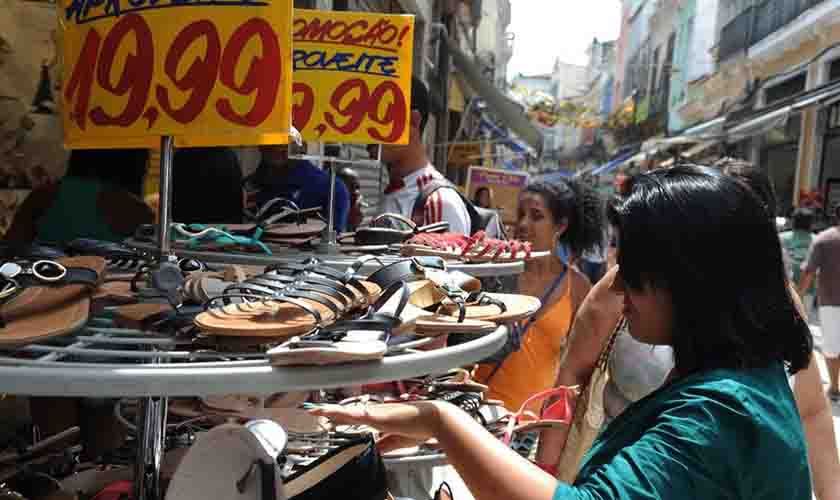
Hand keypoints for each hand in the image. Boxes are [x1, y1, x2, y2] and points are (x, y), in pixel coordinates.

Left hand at [308, 400, 442, 441]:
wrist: (434, 419)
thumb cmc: (420, 426)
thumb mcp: (398, 440)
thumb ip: (385, 444)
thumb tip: (375, 448)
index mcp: (380, 417)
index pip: (355, 416)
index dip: (340, 416)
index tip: (327, 415)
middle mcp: (375, 412)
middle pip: (346, 411)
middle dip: (329, 411)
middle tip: (312, 409)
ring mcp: (376, 413)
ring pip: (347, 410)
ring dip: (330, 411)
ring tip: (313, 409)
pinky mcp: (378, 416)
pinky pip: (356, 414)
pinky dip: (342, 413)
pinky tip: (332, 413)